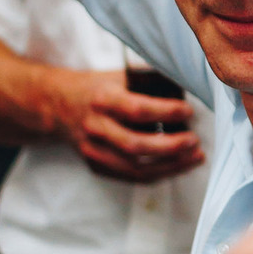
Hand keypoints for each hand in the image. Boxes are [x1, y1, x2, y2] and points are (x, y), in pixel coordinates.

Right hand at [58, 70, 203, 183]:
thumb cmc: (97, 88)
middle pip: (135, 145)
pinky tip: (177, 165)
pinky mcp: (95, 165)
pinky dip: (157, 173)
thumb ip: (149, 82)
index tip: (189, 111)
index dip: (166, 112)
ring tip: (195, 157)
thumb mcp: (119, 76)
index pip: (137, 110)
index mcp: (102, 100)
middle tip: (195, 141)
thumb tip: (187, 89)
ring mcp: (93, 150)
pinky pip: (130, 176)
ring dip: (170, 166)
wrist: (57, 105)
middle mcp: (95, 127)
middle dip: (171, 146)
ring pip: (135, 168)